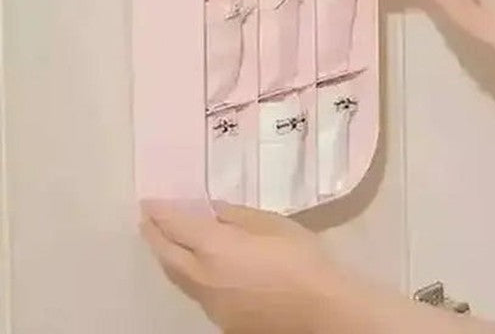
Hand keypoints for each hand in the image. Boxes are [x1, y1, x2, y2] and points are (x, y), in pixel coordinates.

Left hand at [140, 201, 346, 332]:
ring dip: (167, 257)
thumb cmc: (300, 258)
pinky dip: (187, 274)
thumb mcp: (271, 223)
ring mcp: (210, 303)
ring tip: (163, 242)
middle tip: (145, 220)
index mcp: (215, 247)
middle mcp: (203, 277)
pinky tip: (197, 268)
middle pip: (168, 255)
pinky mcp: (222, 321)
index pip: (177, 226)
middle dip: (153, 235)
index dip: (160, 212)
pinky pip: (196, 292)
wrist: (320, 310)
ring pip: (178, 278)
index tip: (148, 202)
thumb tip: (214, 211)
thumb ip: (237, 216)